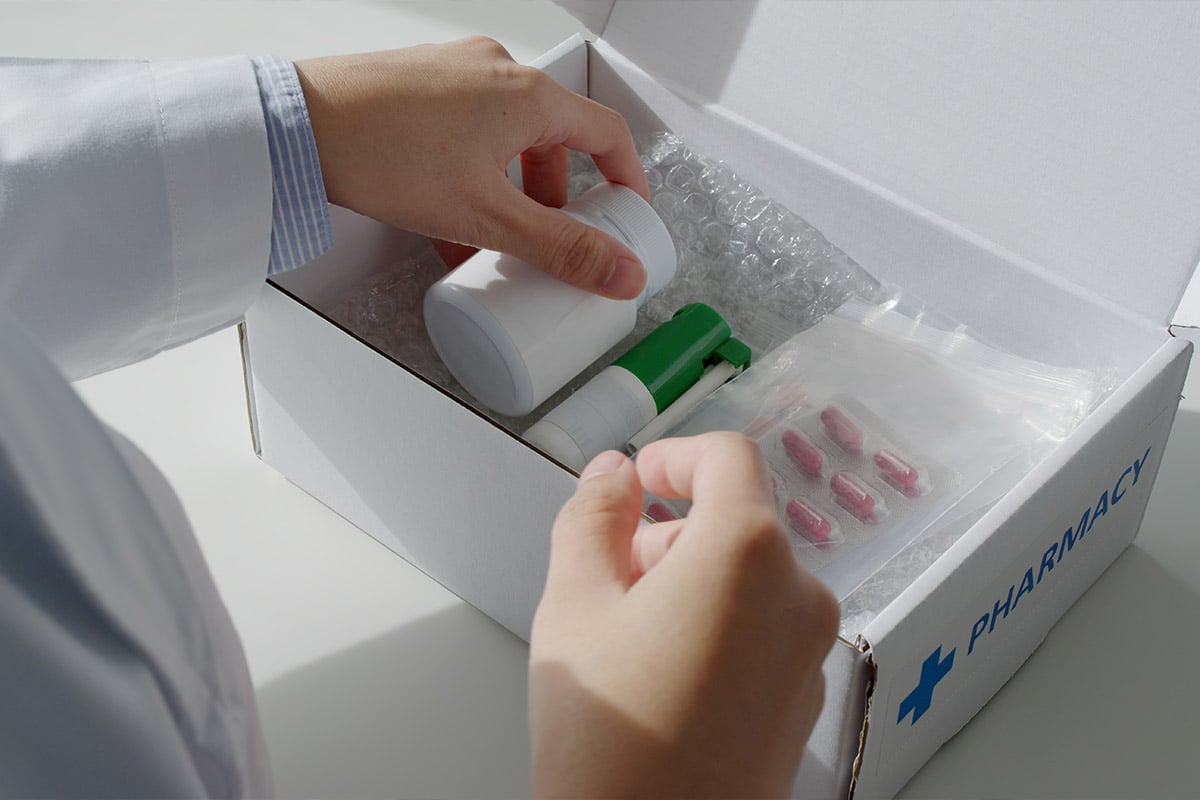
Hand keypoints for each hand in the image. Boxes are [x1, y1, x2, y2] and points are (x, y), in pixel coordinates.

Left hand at [294, 37, 650, 298]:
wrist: (295, 127)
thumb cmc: (383, 152)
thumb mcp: (488, 216)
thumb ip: (561, 249)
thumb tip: (621, 271)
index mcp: (528, 94)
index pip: (607, 133)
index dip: (626, 179)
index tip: (626, 213)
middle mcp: (497, 71)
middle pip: (555, 139)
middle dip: (558, 198)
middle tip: (552, 239)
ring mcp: (456, 74)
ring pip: (508, 137)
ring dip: (513, 190)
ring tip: (496, 238)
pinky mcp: (419, 86)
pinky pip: (469, 131)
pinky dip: (476, 174)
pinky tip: (452, 220)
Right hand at [529, 433, 839, 798]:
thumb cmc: (610, 740)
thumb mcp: (573, 603)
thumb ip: (592, 516)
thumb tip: (612, 475)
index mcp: (747, 552)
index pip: (728, 457)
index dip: (675, 455)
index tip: (638, 480)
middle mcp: (797, 595)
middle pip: (735, 521)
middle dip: (668, 534)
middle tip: (606, 581)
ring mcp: (809, 652)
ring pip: (748, 576)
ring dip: (689, 581)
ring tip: (628, 639)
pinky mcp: (803, 696)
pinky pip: (763, 628)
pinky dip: (717, 625)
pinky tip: (662, 676)